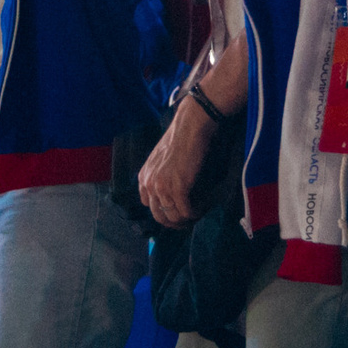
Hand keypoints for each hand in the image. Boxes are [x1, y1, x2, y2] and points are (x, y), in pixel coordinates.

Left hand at [137, 102, 215, 228]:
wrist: (191, 125)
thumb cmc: (181, 138)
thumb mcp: (162, 160)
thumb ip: (161, 177)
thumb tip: (172, 196)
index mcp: (143, 177)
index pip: (150, 206)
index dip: (165, 212)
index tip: (178, 211)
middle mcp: (149, 184)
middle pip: (160, 216)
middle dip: (175, 222)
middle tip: (190, 219)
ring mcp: (162, 187)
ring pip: (173, 217)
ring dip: (187, 219)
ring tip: (199, 213)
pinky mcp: (178, 187)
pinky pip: (186, 211)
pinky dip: (196, 213)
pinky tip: (203, 208)